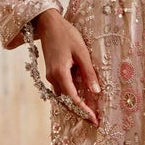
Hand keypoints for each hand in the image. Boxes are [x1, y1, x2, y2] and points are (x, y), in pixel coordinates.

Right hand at [35, 9, 99, 124]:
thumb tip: (96, 92)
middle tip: (94, 121)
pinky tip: (81, 98)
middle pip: (67, 101)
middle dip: (80, 112)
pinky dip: (71, 96)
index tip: (94, 120)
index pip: (73, 98)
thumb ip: (89, 73)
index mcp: (60, 73)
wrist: (48, 24)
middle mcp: (52, 78)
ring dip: (75, 104)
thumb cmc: (67, 35)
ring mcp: (50, 76)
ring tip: (90, 112)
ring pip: (64, 96)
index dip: (84, 110)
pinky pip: (62, 89)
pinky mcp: (51, 73)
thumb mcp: (82, 52)